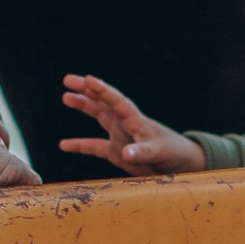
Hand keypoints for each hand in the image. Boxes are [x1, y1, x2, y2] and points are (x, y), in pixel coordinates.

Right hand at [58, 73, 204, 176]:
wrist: (181, 164)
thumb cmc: (173, 154)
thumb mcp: (159, 153)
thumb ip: (142, 152)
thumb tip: (126, 154)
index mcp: (135, 120)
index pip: (116, 101)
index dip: (102, 90)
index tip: (87, 78)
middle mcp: (125, 124)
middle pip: (103, 102)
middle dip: (86, 90)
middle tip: (68, 79)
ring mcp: (120, 137)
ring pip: (98, 117)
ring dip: (83, 106)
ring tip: (66, 96)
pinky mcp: (118, 152)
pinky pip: (94, 146)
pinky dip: (80, 145)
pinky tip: (63, 144)